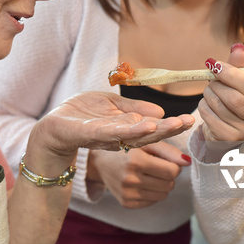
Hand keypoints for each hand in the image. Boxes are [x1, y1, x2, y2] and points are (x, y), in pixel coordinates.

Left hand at [32, 92, 194, 158]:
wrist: (52, 126)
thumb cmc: (81, 114)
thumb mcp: (111, 105)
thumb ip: (134, 108)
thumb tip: (160, 111)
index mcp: (126, 130)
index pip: (153, 128)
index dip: (171, 125)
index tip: (190, 119)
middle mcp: (120, 137)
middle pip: (148, 135)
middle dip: (169, 129)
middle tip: (189, 121)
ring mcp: (106, 137)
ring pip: (133, 136)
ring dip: (154, 132)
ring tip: (171, 125)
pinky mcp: (90, 133)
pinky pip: (112, 132)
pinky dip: (130, 129)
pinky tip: (145, 125)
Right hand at [87, 141, 190, 208]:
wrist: (100, 161)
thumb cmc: (127, 147)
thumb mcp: (146, 142)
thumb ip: (169, 151)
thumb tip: (188, 162)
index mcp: (135, 161)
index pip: (172, 171)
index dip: (173, 165)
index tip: (164, 160)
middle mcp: (130, 179)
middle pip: (169, 184)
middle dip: (168, 175)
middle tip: (156, 166)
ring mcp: (127, 193)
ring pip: (163, 195)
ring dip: (162, 185)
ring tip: (149, 174)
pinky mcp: (126, 203)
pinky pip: (152, 202)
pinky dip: (152, 193)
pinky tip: (142, 182)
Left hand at [199, 44, 243, 143]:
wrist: (228, 127)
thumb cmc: (238, 99)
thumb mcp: (241, 82)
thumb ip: (240, 65)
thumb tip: (237, 47)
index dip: (230, 73)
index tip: (214, 64)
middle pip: (235, 99)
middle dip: (218, 85)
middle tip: (211, 78)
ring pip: (220, 106)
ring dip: (209, 94)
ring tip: (210, 91)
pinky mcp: (230, 140)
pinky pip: (209, 117)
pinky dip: (204, 106)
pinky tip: (208, 104)